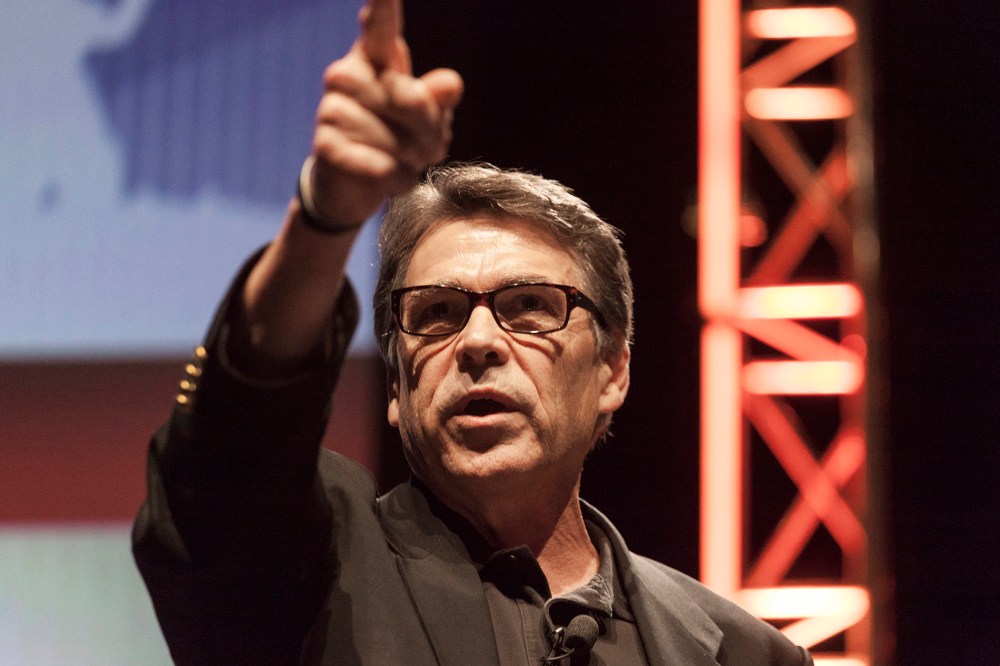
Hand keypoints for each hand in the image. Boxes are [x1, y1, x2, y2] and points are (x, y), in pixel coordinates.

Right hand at [307, 0, 462, 226]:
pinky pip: (379, 165)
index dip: (382, 7)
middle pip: (409, 97)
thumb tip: (450, 84)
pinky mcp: (325, 145)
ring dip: (412, 160)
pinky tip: (393, 178)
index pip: (380, 27)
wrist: (354, 184)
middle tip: (426, 147)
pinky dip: (397, 179)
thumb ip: (439, 100)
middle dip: (430, 131)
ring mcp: (331, 108)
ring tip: (402, 162)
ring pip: (396, 139)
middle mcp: (346, 75)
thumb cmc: (397, 140)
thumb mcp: (428, 119)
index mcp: (374, 58)